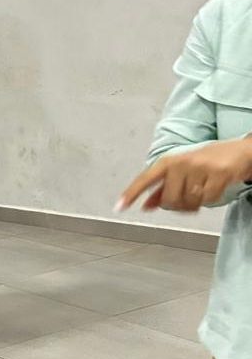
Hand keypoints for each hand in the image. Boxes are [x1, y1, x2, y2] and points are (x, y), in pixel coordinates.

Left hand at [118, 136, 251, 212]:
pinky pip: (207, 200)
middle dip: (177, 205)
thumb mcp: (181, 171)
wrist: (241, 151)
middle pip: (169, 200)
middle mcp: (181, 163)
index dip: (131, 194)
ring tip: (201, 191)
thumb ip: (163, 188)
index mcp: (168, 161)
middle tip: (187, 200)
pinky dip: (210, 199)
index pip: (145, 179)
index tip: (119, 207)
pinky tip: (213, 188)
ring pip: (188, 201)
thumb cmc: (208, 161)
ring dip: (194, 203)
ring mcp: (200, 167)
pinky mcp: (218, 174)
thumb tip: (146, 205)